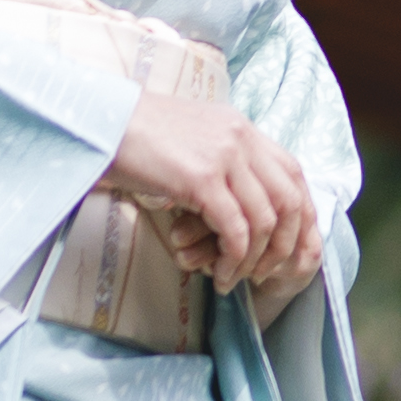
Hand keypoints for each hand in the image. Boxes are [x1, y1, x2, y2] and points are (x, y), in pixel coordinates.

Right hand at [100, 94, 323, 301]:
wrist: (100, 122)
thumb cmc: (136, 138)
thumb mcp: (191, 140)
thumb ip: (220, 160)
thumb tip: (236, 199)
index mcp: (242, 128)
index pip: (293, 173)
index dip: (300, 214)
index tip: (287, 246)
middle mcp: (242, 138)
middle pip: (289, 199)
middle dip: (284, 243)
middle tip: (264, 272)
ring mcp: (225, 156)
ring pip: (264, 219)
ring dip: (254, 258)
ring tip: (233, 278)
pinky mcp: (201, 178)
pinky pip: (235, 229)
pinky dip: (232, 258)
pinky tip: (218, 274)